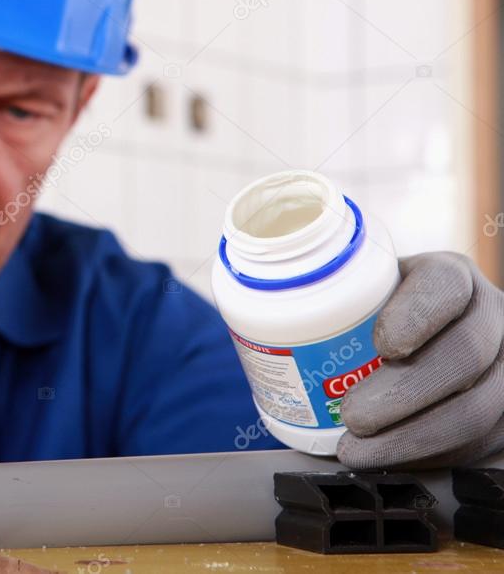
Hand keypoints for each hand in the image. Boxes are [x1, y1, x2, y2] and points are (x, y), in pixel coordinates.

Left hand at [337, 251, 503, 468]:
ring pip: (477, 409)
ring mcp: (503, 368)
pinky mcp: (503, 416)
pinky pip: (477, 444)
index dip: (415, 317)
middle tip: (353, 415)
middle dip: (404, 394)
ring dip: (412, 437)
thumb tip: (258, 327)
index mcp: (450, 277)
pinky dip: (426, 457)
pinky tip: (388, 460)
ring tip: (359, 449)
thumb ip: (331, 296)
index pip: (444, 288)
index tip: (381, 344)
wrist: (420, 336)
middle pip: (464, 355)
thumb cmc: (377, 312)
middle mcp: (489, 318)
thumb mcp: (360, 288)